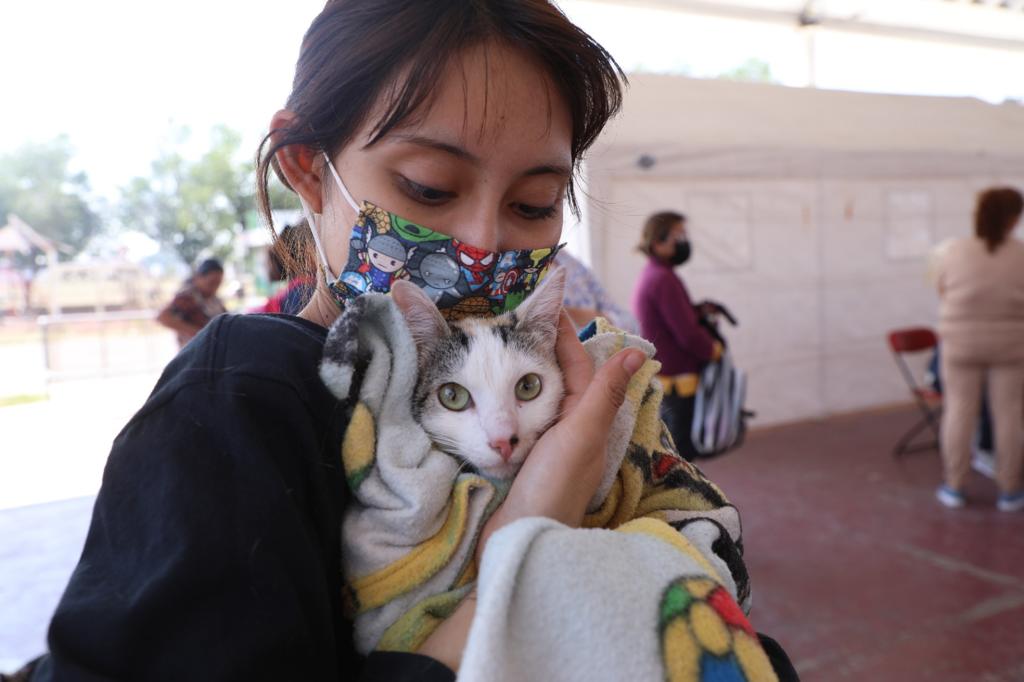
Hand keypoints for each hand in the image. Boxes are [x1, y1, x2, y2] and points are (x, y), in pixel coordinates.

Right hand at [477, 311, 645, 558]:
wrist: (520, 540)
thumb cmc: (553, 487)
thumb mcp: (580, 436)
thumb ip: (604, 394)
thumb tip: (638, 353)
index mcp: (588, 421)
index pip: (579, 366)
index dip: (565, 335)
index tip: (548, 303)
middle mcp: (571, 432)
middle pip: (560, 379)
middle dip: (545, 348)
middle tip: (520, 318)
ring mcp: (546, 448)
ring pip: (538, 399)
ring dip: (525, 372)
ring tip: (505, 344)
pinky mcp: (522, 461)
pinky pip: (519, 420)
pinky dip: (509, 400)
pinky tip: (493, 392)